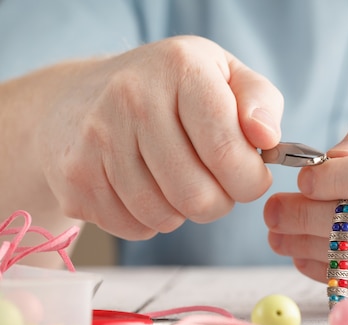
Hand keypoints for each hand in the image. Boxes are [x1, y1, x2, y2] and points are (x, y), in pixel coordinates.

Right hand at [35, 36, 282, 238]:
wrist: (81, 95)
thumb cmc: (169, 90)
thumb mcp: (225, 76)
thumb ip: (261, 104)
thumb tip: (267, 138)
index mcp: (181, 68)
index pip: (228, 152)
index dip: (251, 180)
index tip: (250, 176)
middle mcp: (133, 97)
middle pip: (198, 195)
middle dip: (221, 202)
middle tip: (218, 185)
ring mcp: (97, 137)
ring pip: (164, 216)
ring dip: (185, 213)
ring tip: (181, 183)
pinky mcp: (75, 174)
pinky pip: (133, 226)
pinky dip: (151, 221)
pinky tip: (149, 190)